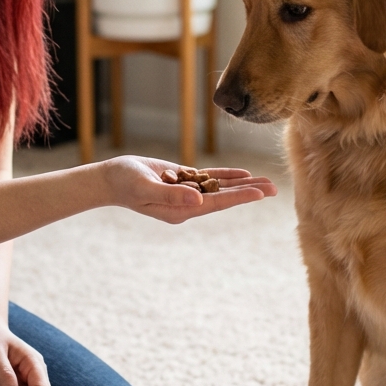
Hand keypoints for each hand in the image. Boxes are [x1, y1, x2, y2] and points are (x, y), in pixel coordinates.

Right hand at [101, 156, 276, 223]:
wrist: (110, 179)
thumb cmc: (124, 183)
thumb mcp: (146, 187)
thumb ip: (171, 194)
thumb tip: (198, 199)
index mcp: (181, 210)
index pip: (216, 203)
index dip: (239, 197)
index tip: (260, 194)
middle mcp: (187, 204)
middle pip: (224, 197)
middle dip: (249, 192)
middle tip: (274, 189)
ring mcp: (185, 194)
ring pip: (220, 188)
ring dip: (242, 184)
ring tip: (265, 182)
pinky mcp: (182, 181)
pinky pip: (208, 179)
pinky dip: (226, 176)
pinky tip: (242, 174)